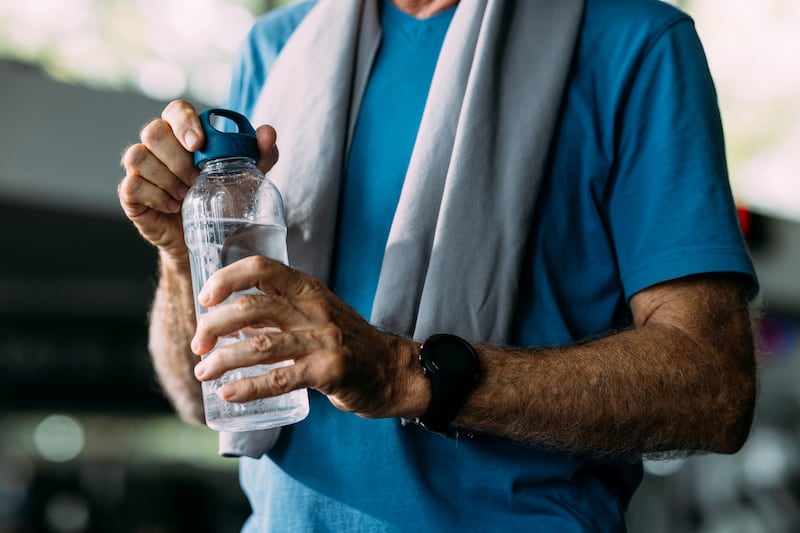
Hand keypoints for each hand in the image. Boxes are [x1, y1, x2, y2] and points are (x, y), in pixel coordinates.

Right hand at [118, 100, 279, 265]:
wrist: (209, 237)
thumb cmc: (225, 198)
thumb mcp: (248, 177)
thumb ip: (260, 154)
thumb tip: (268, 133)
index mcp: (184, 133)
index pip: (176, 110)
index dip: (184, 122)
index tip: (198, 144)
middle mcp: (158, 146)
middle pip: (153, 132)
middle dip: (177, 158)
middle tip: (197, 179)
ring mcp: (141, 169)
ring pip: (138, 157)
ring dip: (166, 178)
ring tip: (186, 195)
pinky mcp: (131, 194)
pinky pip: (132, 185)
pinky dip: (155, 196)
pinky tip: (174, 206)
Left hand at [190, 256, 427, 419]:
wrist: (392, 370)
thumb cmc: (346, 342)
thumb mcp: (315, 314)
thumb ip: (277, 311)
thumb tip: (226, 319)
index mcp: (308, 289)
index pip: (262, 268)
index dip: (227, 278)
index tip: (205, 298)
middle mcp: (314, 309)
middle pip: (253, 307)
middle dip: (215, 325)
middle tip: (198, 344)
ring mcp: (323, 339)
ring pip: (261, 344)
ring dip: (223, 359)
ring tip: (203, 372)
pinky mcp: (329, 370)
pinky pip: (281, 378)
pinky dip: (249, 387)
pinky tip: (229, 394)